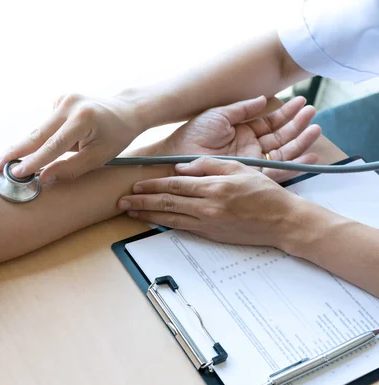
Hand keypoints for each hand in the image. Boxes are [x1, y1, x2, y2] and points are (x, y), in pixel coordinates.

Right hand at [0, 93, 142, 182]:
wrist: (125, 110)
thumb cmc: (114, 137)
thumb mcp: (98, 158)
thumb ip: (71, 168)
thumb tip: (43, 177)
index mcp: (83, 119)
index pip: (54, 146)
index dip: (33, 161)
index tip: (16, 173)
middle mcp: (70, 104)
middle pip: (37, 134)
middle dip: (15, 151)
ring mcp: (63, 98)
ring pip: (40, 130)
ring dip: (28, 147)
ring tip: (7, 162)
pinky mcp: (59, 98)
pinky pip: (47, 125)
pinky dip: (46, 137)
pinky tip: (61, 139)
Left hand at [118, 157, 310, 248]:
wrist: (282, 221)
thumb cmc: (264, 193)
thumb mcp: (240, 168)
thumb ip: (209, 165)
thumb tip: (181, 167)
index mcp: (214, 187)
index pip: (175, 184)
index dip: (153, 185)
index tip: (136, 184)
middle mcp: (208, 206)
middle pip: (167, 202)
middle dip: (142, 201)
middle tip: (122, 201)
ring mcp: (208, 223)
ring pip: (171, 217)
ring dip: (148, 214)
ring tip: (130, 212)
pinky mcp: (211, 234)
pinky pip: (183, 227)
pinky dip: (165, 223)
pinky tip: (152, 221)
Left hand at [148, 96, 320, 181]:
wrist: (178, 157)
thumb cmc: (192, 136)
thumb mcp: (218, 116)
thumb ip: (242, 109)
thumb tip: (263, 99)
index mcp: (242, 132)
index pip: (270, 122)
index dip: (286, 112)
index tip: (301, 102)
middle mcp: (249, 148)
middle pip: (280, 136)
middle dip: (297, 124)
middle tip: (313, 112)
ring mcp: (251, 163)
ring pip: (282, 152)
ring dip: (300, 140)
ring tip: (315, 127)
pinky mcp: (250, 177)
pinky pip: (277, 171)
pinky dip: (295, 164)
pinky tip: (311, 156)